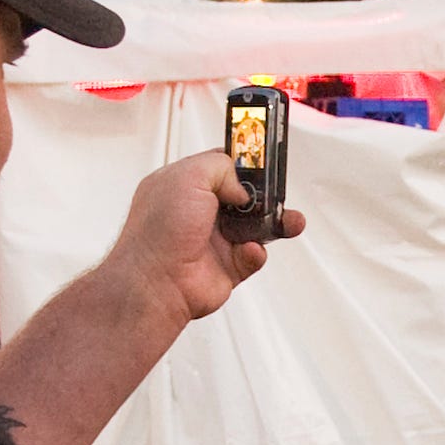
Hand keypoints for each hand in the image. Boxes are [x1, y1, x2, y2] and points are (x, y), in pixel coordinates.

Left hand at [105, 151, 308, 327]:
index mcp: (183, 185)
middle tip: (278, 194)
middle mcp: (198, 212)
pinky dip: (256, 253)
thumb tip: (242, 186)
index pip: (221, 166)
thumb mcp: (188, 176)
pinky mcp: (226, 267)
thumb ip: (221, 167)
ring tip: (288, 221)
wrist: (156, 284)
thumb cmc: (157, 233)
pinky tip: (249, 250)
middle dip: (267, 194)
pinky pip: (253, 256)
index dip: (244, 162)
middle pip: (244, 196)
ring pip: (255, 227)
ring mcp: (213, 240)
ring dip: (274, 222)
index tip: (266, 160)